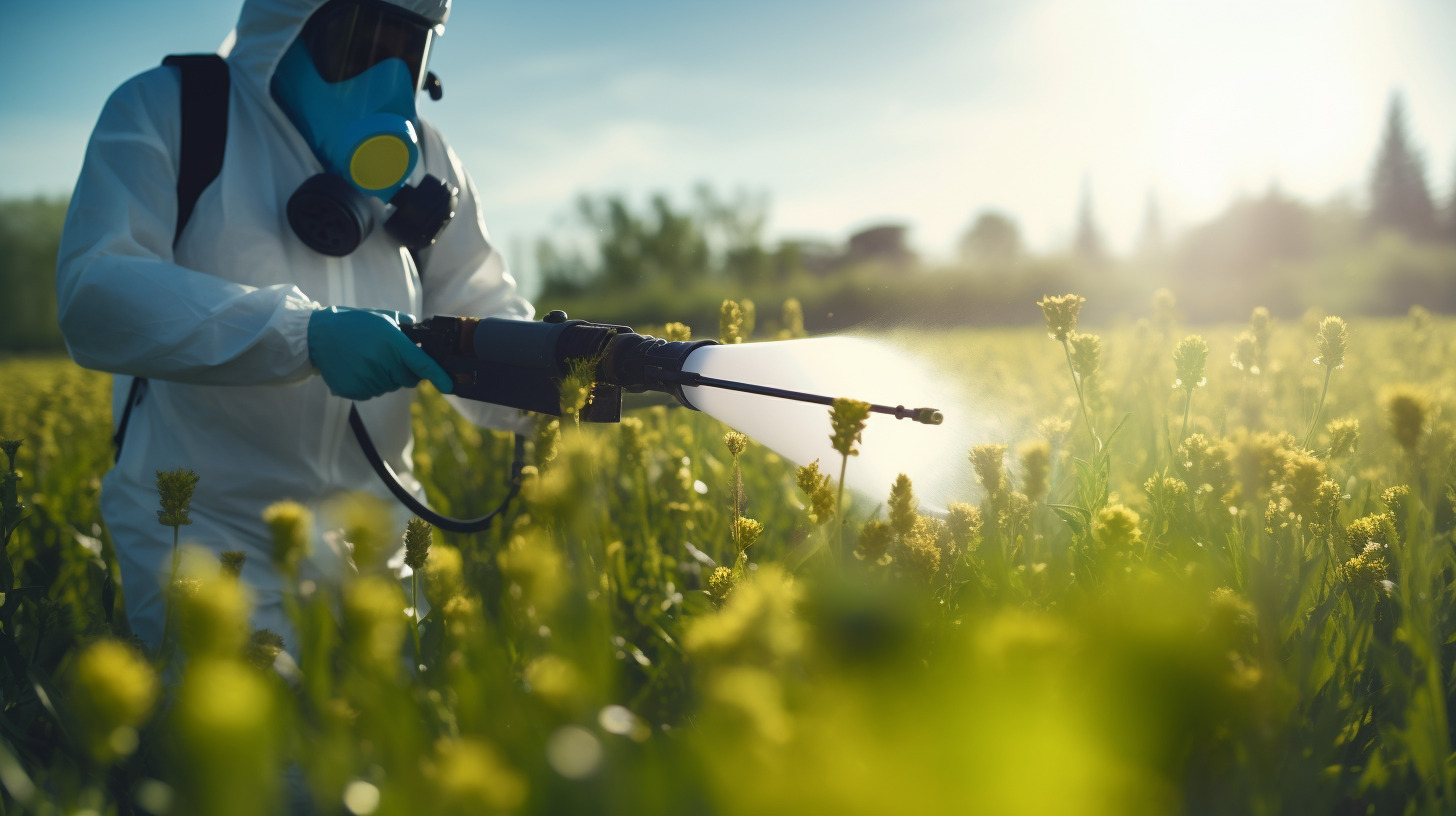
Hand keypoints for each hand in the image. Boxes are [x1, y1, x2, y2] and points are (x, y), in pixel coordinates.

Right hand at [307, 307, 453, 399]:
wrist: (318, 335)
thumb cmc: (354, 324)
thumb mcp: (383, 318)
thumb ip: (406, 327)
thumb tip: (423, 335)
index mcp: (393, 344)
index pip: (423, 365)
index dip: (439, 377)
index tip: (449, 386)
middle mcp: (383, 364)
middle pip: (408, 380)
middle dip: (404, 371)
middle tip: (387, 356)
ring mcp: (368, 380)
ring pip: (389, 387)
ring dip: (384, 377)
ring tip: (366, 359)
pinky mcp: (354, 391)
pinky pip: (371, 392)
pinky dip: (368, 383)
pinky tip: (357, 368)